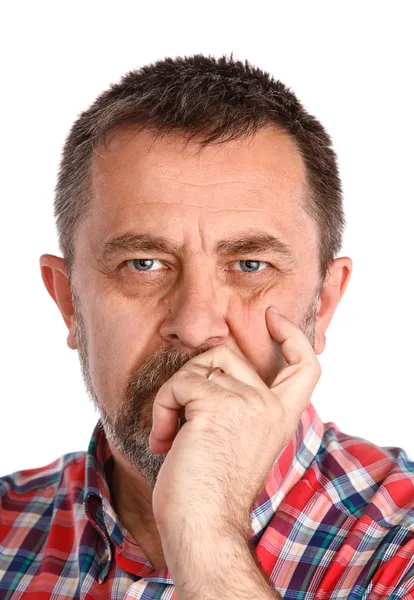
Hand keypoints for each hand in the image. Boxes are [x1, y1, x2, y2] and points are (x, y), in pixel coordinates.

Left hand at [149, 306, 320, 564]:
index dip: (292, 336)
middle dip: (192, 376)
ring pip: (196, 367)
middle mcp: (270, 405)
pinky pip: (178, 385)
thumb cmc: (209, 490)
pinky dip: (162, 409)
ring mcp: (248, 403)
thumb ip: (237, 402)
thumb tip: (210, 363)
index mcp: (280, 415)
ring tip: (172, 435)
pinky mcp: (218, 406)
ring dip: (172, 398)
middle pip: (225, 353)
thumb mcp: (236, 438)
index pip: (305, 365)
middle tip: (180, 416)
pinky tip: (165, 441)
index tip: (272, 317)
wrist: (203, 528)